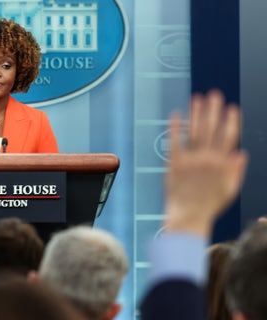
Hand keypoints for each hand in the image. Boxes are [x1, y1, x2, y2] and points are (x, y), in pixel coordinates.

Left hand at [164, 89, 247, 236]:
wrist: (189, 217)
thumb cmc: (210, 206)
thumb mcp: (230, 190)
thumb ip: (236, 171)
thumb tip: (241, 153)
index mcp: (223, 164)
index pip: (229, 137)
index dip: (231, 121)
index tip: (232, 107)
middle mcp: (208, 159)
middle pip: (211, 129)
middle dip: (214, 110)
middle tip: (214, 94)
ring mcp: (191, 160)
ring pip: (195, 132)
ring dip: (196, 114)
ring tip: (197, 98)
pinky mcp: (174, 164)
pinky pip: (175, 142)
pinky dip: (175, 127)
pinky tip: (175, 114)